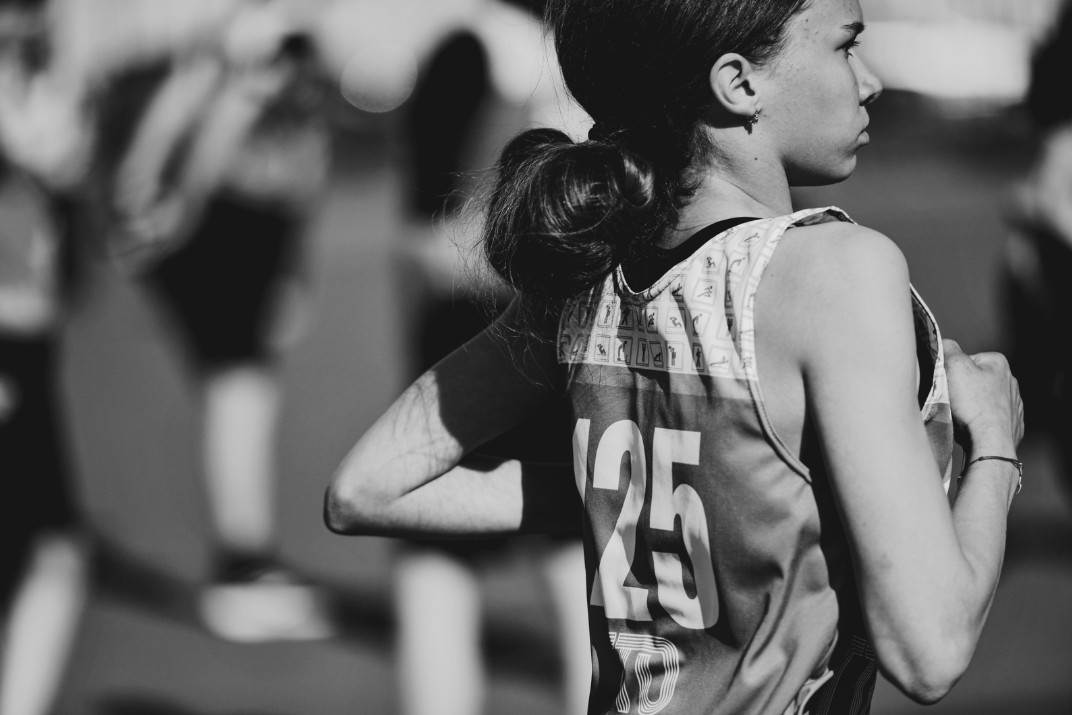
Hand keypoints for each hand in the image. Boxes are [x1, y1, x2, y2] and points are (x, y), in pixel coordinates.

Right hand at [943, 339, 1023, 456]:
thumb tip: (944, 342)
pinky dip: (981, 421)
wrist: (990, 443)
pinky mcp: (1012, 424)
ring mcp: (1014, 404)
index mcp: (998, 363)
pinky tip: (975, 426)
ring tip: (964, 416)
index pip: (965, 360)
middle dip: (961, 390)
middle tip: (954, 402)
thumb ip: (948, 348)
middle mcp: (1010, 381)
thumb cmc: (974, 406)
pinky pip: (991, 418)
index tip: (948, 385)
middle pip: (973, 380)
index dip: (951, 372)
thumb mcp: (954, 367)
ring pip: (982, 400)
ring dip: (971, 406)